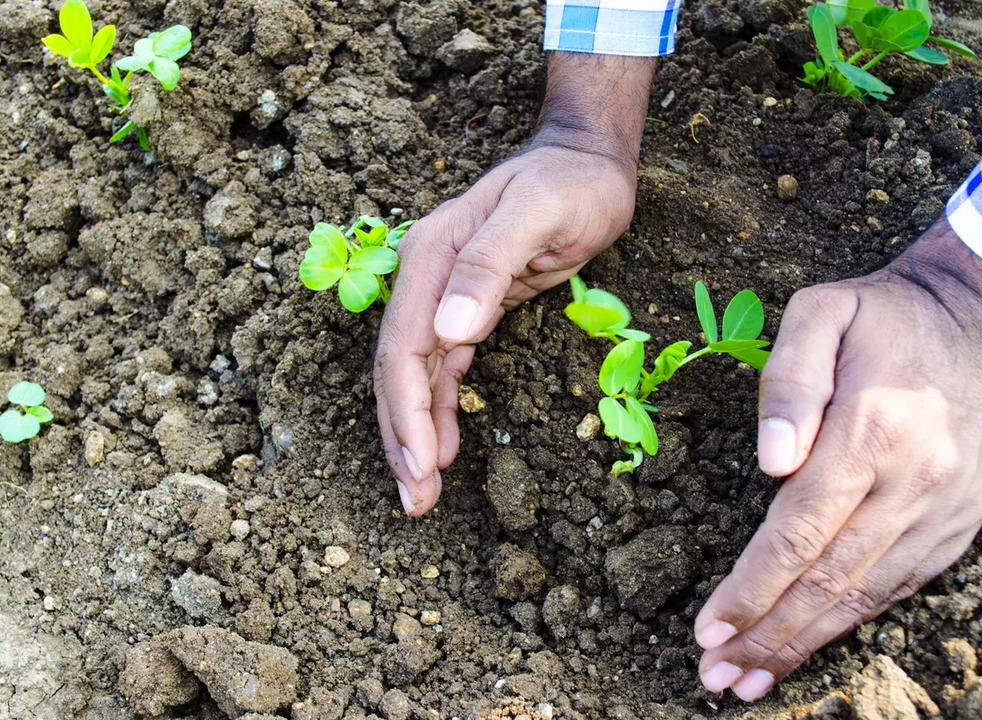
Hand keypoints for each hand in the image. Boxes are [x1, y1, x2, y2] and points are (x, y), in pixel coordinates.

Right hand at [373, 54, 656, 514]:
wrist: (584, 159)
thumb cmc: (568, 184)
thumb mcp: (537, 214)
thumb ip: (490, 267)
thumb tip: (450, 333)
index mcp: (431, 257)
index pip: (404, 346)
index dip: (407, 409)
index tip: (422, 464)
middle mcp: (425, 279)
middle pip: (397, 370)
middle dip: (402, 437)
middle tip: (415, 501)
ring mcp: (442, 295)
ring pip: (415, 377)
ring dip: (415, 435)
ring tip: (421, 494)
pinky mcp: (468, 309)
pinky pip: (442, 369)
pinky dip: (439, 410)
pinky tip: (445, 449)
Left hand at [692, 219, 981, 699]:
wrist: (971, 318)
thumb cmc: (879, 318)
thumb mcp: (820, 312)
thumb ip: (789, 381)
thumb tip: (771, 465)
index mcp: (871, 430)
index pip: (799, 532)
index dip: (752, 588)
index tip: (710, 627)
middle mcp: (915, 479)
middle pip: (829, 578)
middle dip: (767, 634)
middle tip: (716, 675)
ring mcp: (946, 506)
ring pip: (867, 594)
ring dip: (805, 641)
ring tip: (750, 678)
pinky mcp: (964, 520)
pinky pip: (901, 584)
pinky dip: (853, 620)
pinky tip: (811, 641)